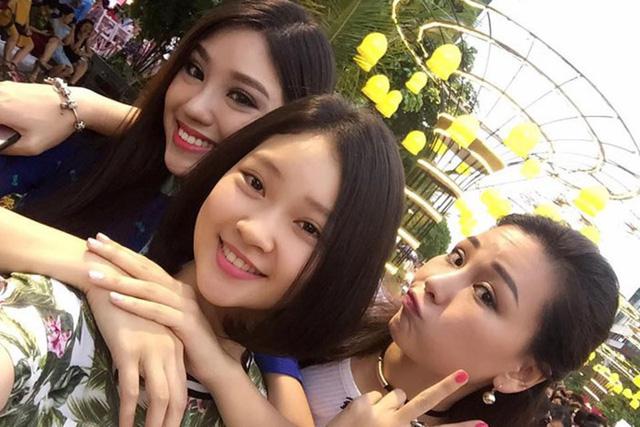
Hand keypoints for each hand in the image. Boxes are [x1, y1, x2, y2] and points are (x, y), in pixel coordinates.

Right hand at [0, 81, 92, 154]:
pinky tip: (9, 120)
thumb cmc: (55, 125)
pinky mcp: (11, 85)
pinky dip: (0, 109)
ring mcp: (4, 86)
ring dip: (0, 119)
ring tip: (9, 128)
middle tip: (6, 134)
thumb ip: (7, 148)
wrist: (76, 103)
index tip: (3, 136)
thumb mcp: (32, 146)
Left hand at [86, 233, 226, 382]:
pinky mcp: (185, 323)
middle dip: (116, 255)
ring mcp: (184, 305)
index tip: (98, 239)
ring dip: (119, 280)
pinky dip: (135, 304)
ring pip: (147, 288)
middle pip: (144, 268)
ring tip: (94, 274)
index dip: (122, 251)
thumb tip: (123, 295)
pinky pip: (156, 311)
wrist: (215, 363)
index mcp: (174, 288)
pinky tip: (115, 299)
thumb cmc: (186, 344)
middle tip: (92, 243)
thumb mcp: (165, 321)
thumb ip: (151, 306)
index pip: (144, 264)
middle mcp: (179, 291)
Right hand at [86, 288, 187, 426]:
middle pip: (176, 395)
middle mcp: (169, 349)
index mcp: (176, 345)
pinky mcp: (129, 350)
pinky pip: (130, 389)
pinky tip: (123, 424)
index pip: (182, 386)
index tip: (172, 425)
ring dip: (153, 423)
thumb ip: (156, 353)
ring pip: (157, 396)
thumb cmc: (126, 306)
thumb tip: (150, 381)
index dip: (178, 410)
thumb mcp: (149, 330)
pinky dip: (127, 411)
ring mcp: (151, 350)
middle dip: (170, 421)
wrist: (109, 280)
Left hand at [327, 370, 486, 426]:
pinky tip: (360, 417)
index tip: (483, 423)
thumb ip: (403, 426)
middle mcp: (394, 426)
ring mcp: (378, 412)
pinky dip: (372, 403)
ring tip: (376, 421)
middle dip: (445, 386)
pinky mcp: (362, 401)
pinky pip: (376, 395)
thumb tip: (413, 411)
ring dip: (391, 404)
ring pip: (396, 395)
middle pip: (425, 401)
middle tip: (463, 372)